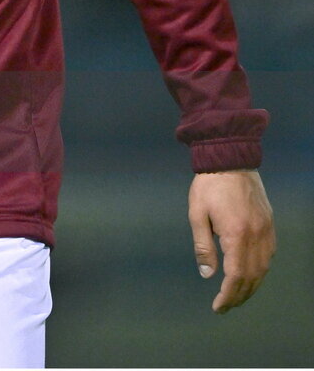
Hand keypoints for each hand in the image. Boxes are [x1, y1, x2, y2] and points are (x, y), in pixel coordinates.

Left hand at [188, 169, 274, 312]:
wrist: (230, 159)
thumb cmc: (208, 185)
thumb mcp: (197, 214)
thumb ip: (203, 246)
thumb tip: (207, 274)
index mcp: (237, 235)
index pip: (236, 276)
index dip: (228, 295)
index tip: (218, 307)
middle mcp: (256, 236)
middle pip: (252, 277)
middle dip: (239, 296)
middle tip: (226, 306)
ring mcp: (266, 230)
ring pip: (263, 269)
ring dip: (251, 286)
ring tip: (237, 296)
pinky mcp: (269, 224)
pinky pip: (268, 255)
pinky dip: (260, 270)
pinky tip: (250, 274)